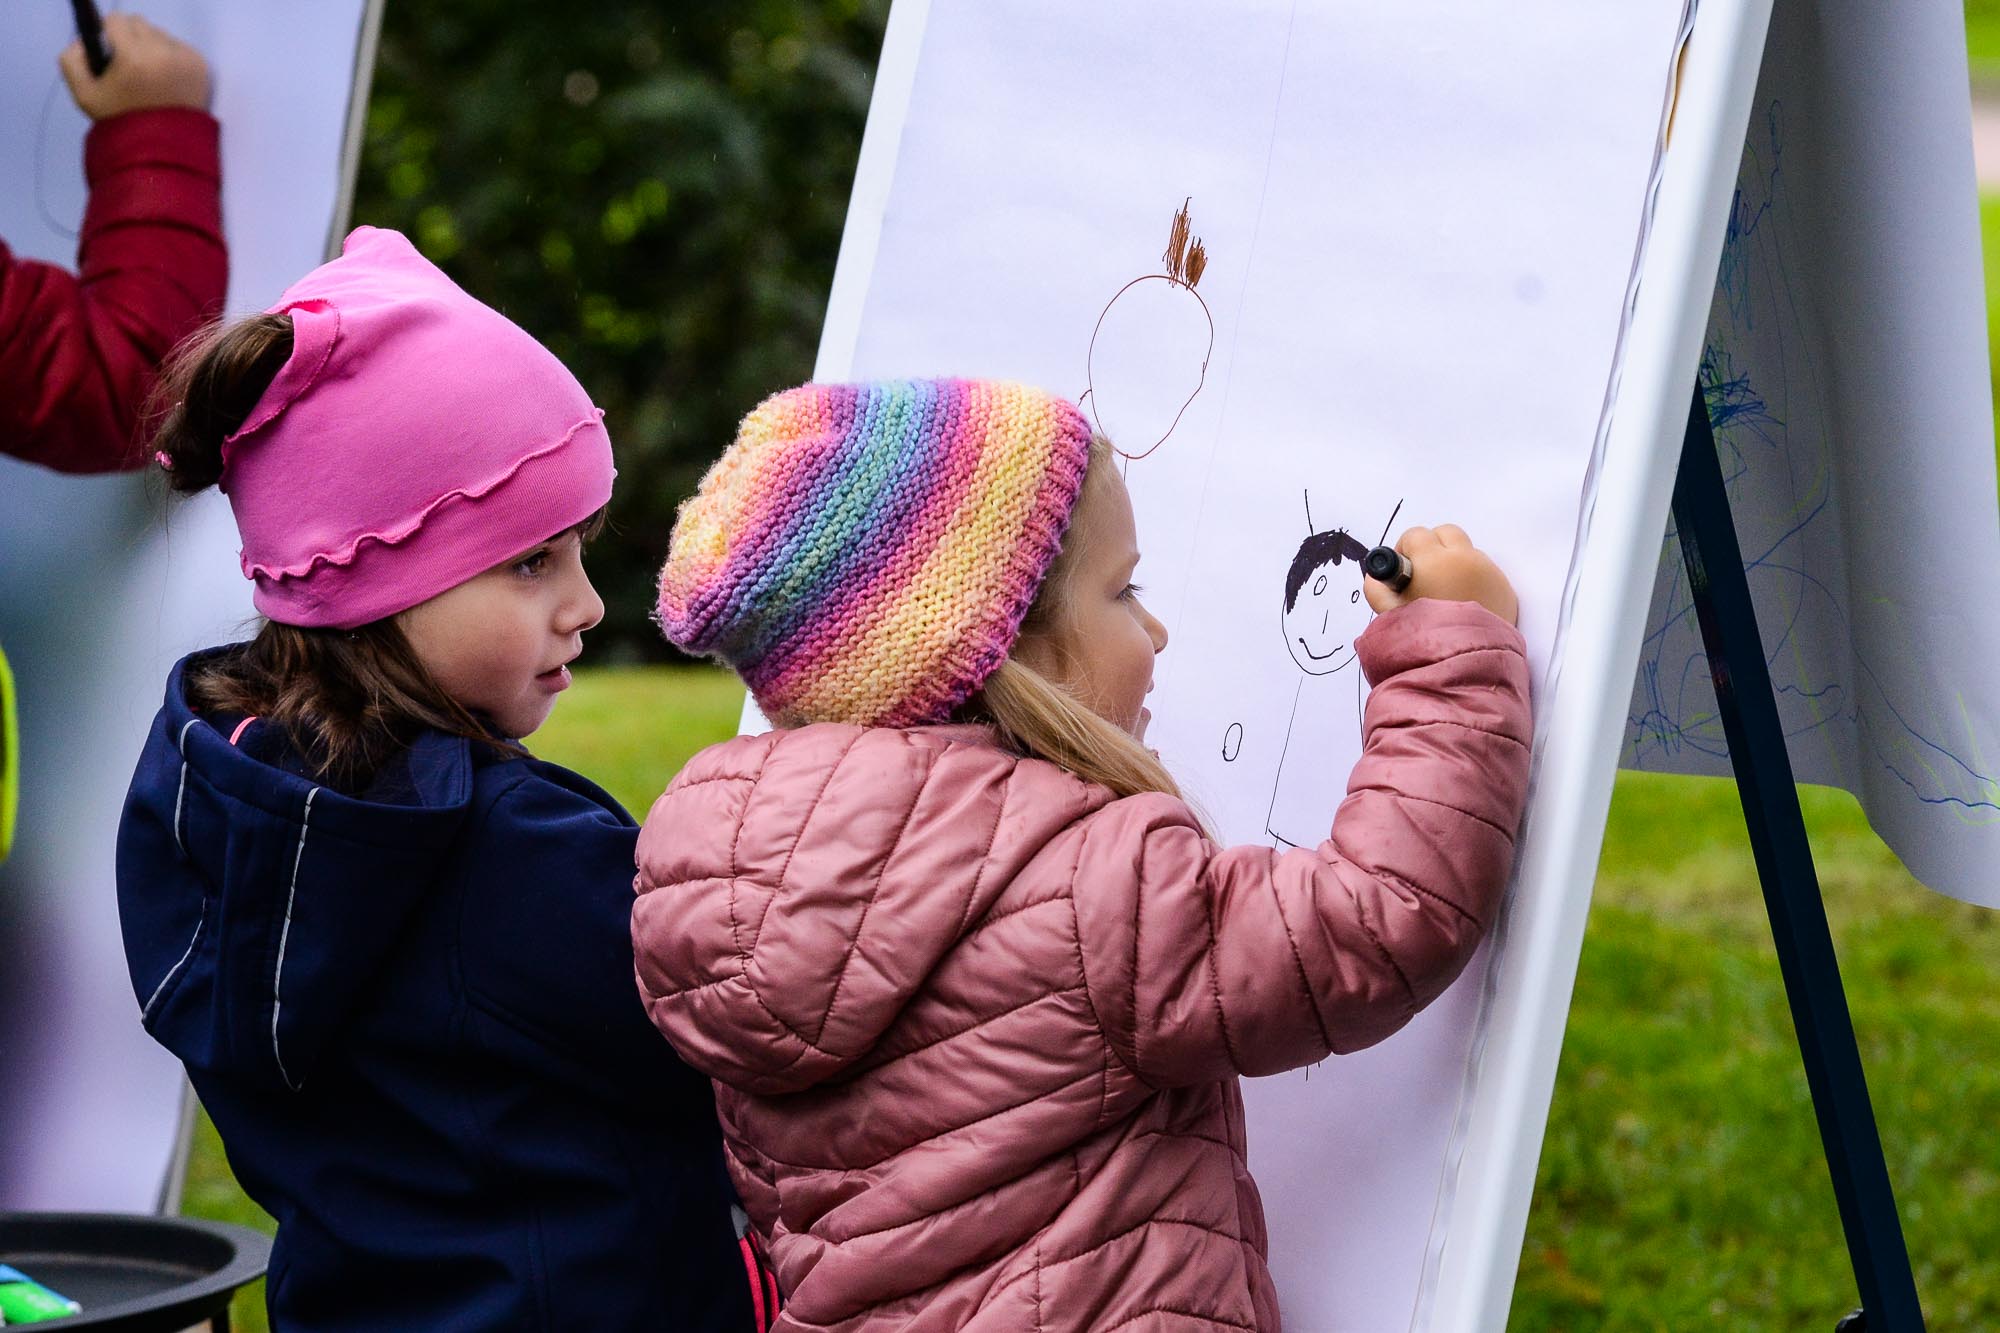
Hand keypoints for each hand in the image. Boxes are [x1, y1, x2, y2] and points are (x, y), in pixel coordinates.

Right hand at [60, 14, 210, 120]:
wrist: (163, 148)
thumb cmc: (121, 121)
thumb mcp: (83, 94)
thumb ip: (72, 59)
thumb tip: (85, 40)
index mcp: (134, 56)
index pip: (117, 20)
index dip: (109, 33)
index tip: (110, 52)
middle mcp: (163, 52)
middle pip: (139, 23)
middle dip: (130, 38)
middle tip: (129, 64)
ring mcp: (186, 58)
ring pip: (160, 34)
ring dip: (151, 47)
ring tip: (148, 75)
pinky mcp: (201, 66)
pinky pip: (180, 47)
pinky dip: (171, 57)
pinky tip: (166, 80)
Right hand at [1363, 523, 1518, 624]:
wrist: (1466, 663)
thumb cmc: (1424, 637)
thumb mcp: (1389, 614)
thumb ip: (1376, 588)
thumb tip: (1375, 576)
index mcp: (1434, 560)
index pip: (1416, 534)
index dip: (1405, 550)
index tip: (1404, 571)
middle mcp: (1465, 559)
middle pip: (1446, 533)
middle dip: (1432, 547)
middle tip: (1423, 575)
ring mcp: (1489, 571)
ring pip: (1467, 552)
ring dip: (1453, 563)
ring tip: (1444, 594)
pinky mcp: (1504, 587)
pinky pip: (1484, 571)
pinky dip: (1472, 579)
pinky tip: (1463, 604)